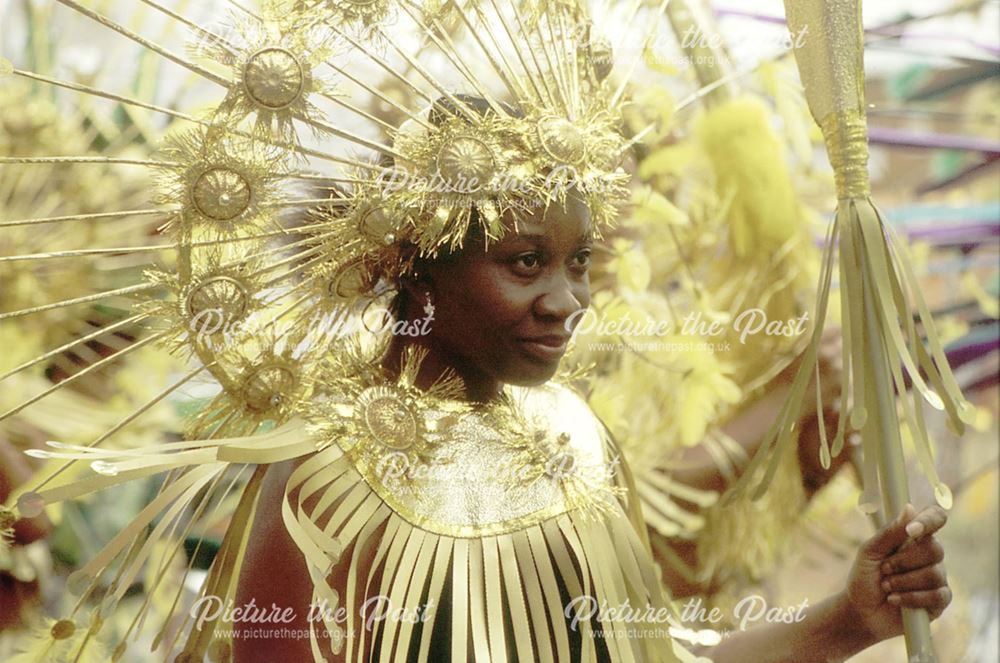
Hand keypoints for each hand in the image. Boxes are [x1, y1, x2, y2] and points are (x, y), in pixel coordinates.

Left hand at [842, 504, 950, 643]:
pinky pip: (937, 596)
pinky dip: (911, 598)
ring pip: (934, 574)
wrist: (862, 611)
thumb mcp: (870, 552)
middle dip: (903, 561)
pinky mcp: (940, 601)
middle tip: (884, 569)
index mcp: (913, 537)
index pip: (935, 518)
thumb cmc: (865, 577)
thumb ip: (889, 533)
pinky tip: (894, 599)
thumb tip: (910, 508)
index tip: (911, 530)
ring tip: (886, 586)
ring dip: (903, 581)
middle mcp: (929, 555)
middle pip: (935, 548)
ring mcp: (937, 578)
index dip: (929, 520)